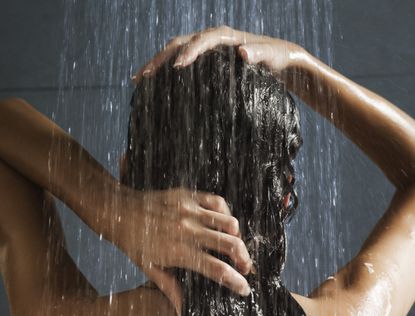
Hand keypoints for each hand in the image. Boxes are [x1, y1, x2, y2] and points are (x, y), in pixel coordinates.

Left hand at [110, 186, 251, 314]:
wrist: (119, 211)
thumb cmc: (133, 241)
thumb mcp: (149, 267)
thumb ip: (169, 286)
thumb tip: (181, 306)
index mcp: (179, 252)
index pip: (216, 269)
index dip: (235, 280)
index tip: (244, 287)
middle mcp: (187, 231)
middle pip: (230, 245)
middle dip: (244, 259)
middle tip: (245, 266)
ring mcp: (189, 210)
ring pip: (229, 223)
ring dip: (237, 237)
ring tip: (234, 244)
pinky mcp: (188, 195)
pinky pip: (217, 202)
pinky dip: (225, 213)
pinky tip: (222, 221)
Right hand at [132, 26, 305, 83]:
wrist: (280, 58)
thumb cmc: (278, 57)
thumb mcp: (273, 56)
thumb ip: (260, 54)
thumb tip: (242, 51)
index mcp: (227, 37)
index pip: (203, 40)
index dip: (190, 51)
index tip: (177, 66)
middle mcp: (213, 39)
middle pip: (181, 43)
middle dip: (161, 58)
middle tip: (144, 76)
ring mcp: (208, 48)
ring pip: (176, 50)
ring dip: (158, 63)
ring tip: (139, 79)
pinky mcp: (206, 59)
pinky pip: (182, 59)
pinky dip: (167, 69)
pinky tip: (156, 82)